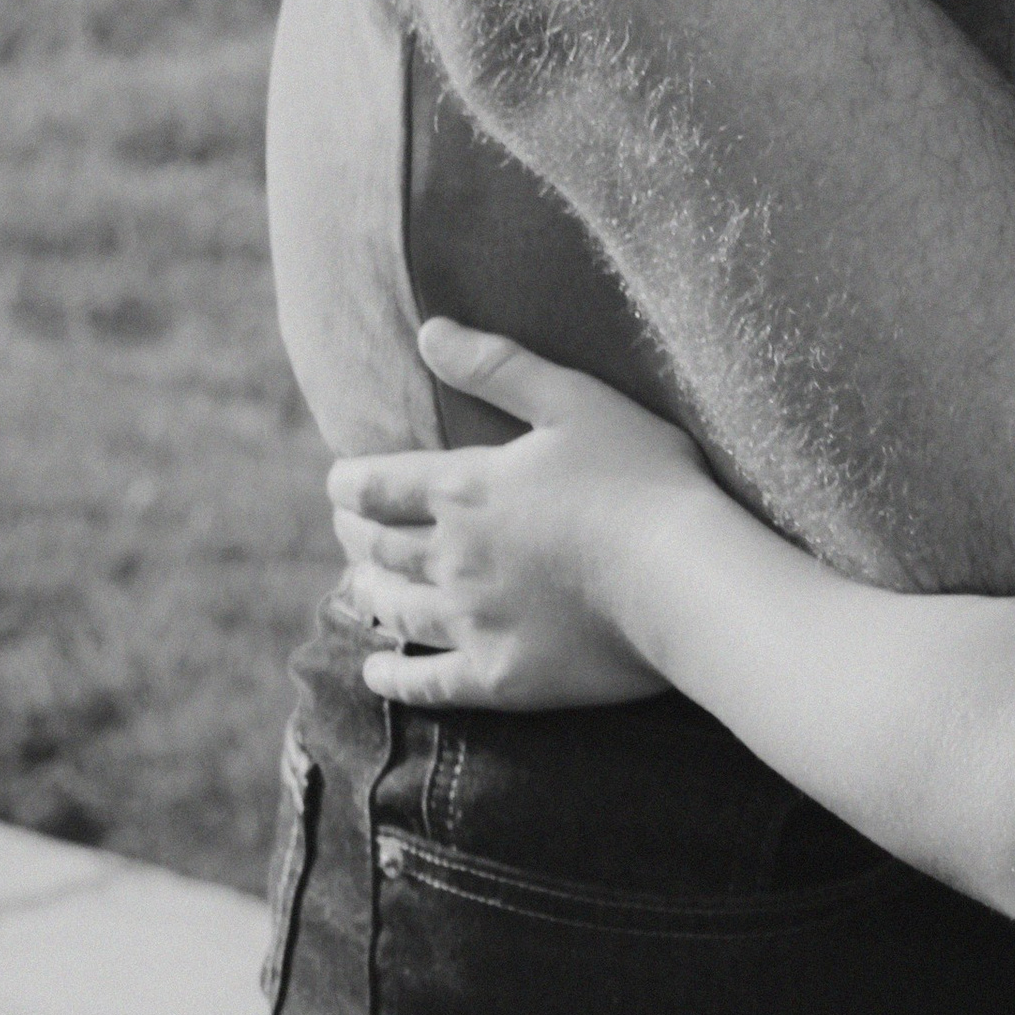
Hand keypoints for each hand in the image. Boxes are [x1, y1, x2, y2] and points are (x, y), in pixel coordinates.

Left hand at [327, 317, 708, 710]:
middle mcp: (452, 558)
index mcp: (465, 488)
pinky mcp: (499, 676)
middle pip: (382, 547)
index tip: (338, 481)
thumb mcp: (571, 399)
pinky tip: (377, 671)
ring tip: (358, 585)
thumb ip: (497, 366)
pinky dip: (394, 678)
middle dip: (356, 532)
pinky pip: (429, 682)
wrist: (677, 573)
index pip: (381, 484)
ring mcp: (472, 622)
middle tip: (347, 525)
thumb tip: (429, 332)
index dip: (350, 482)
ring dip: (370, 593)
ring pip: (397, 608)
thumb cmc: (636, 473)